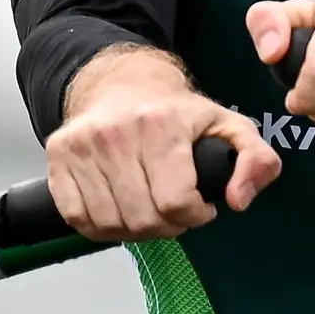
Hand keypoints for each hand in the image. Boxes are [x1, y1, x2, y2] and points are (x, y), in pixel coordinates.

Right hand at [45, 46, 276, 241]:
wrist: (121, 83)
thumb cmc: (176, 112)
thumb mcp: (228, 126)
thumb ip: (256, 160)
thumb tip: (239, 200)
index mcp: (161, 125)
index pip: (176, 202)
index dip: (194, 216)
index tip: (199, 206)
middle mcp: (115, 134)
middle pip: (143, 219)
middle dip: (167, 226)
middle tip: (175, 210)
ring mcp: (82, 146)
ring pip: (111, 224)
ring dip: (135, 230)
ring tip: (149, 209)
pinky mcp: (58, 157)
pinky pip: (78, 218)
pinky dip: (101, 227)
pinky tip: (120, 210)